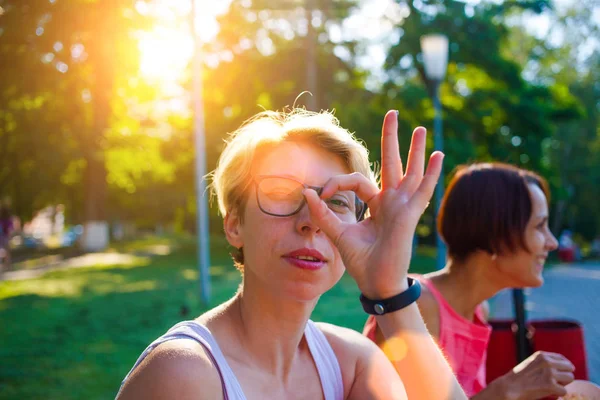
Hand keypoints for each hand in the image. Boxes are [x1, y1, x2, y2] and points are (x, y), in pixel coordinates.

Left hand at [304, 110, 442, 297]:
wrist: (376, 284)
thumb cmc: (362, 262)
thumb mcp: (338, 234)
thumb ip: (323, 213)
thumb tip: (307, 192)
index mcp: (376, 205)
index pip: (357, 181)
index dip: (336, 183)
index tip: (319, 194)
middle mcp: (391, 202)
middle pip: (392, 163)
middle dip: (391, 138)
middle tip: (393, 113)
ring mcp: (402, 207)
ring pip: (410, 172)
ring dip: (415, 150)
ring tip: (420, 128)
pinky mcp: (409, 216)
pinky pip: (422, 191)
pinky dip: (431, 174)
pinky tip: (438, 156)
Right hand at [495, 351, 574, 399]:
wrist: (509, 387)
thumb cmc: (519, 377)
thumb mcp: (531, 363)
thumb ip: (545, 362)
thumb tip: (564, 367)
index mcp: (542, 355)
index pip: (562, 358)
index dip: (564, 367)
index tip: (562, 372)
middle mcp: (547, 362)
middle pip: (569, 368)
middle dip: (565, 375)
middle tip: (556, 381)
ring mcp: (549, 373)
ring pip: (570, 378)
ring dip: (563, 384)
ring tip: (552, 386)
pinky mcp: (550, 385)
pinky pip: (564, 391)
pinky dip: (558, 394)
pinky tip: (549, 393)